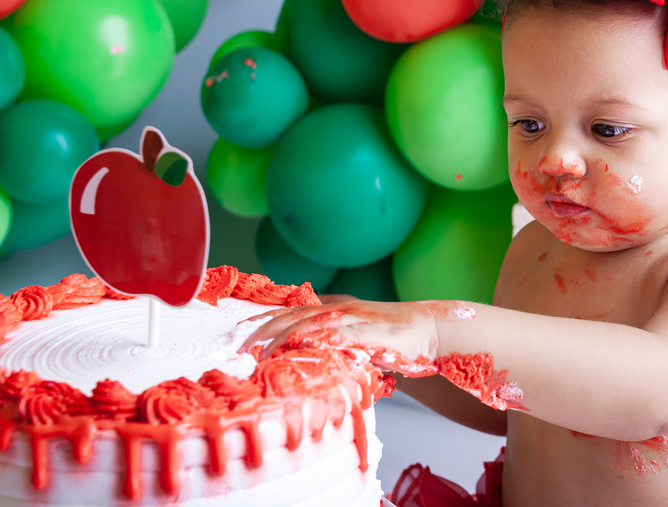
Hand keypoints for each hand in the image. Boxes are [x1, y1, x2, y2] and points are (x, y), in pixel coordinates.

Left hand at [239, 299, 442, 376]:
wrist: (430, 329)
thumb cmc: (394, 339)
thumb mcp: (357, 341)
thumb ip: (334, 346)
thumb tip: (307, 359)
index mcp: (336, 309)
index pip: (293, 312)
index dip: (265, 320)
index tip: (239, 331)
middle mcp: (341, 309)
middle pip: (294, 314)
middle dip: (263, 328)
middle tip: (237, 344)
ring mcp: (355, 317)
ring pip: (311, 321)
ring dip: (283, 335)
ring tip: (260, 351)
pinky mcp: (370, 330)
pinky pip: (340, 334)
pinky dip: (319, 339)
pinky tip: (304, 347)